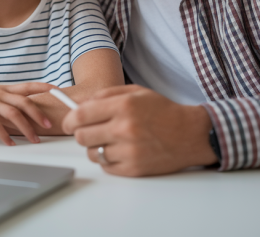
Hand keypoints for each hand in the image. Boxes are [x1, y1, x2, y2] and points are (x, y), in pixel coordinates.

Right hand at [0, 82, 53, 145]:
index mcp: (3, 89)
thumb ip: (6, 102)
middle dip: (39, 114)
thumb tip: (22, 113)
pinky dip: (5, 135)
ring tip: (34, 140)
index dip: (44, 87)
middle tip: (50, 126)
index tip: (59, 91)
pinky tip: (10, 143)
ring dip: (26, 128)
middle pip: (24, 102)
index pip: (28, 85)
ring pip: (13, 114)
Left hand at [62, 85, 216, 175]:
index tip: (68, 122)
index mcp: (123, 106)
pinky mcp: (134, 168)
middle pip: (81, 136)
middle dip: (81, 133)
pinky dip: (108, 160)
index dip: (68, 120)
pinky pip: (106, 166)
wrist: (191, 134)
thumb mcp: (135, 92)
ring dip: (95, 147)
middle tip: (91, 131)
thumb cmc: (163, 111)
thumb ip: (106, 94)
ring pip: (92, 153)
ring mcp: (129, 150)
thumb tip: (80, 105)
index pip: (80, 115)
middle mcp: (124, 128)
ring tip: (110, 141)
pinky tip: (120, 151)